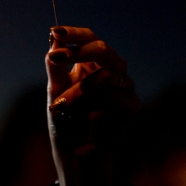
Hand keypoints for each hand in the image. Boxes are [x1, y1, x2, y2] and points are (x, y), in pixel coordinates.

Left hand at [46, 26, 138, 185]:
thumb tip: (54, 37)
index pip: (89, 37)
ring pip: (107, 74)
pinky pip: (114, 95)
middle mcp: (112, 70)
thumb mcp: (55, 90)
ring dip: (78, 89)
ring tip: (58, 106)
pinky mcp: (130, 105)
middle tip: (54, 58)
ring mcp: (124, 86)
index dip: (74, 33)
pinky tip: (76, 114)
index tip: (55, 31)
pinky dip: (90, 103)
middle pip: (103, 48)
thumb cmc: (64, 120)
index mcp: (93, 62)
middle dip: (78, 51)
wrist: (75, 153)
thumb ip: (56, 65)